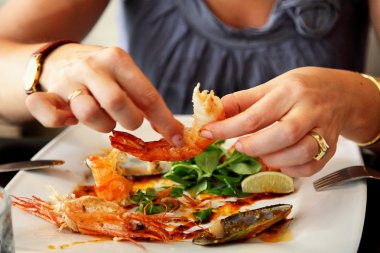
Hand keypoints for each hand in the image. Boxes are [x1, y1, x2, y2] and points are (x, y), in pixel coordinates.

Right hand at [25, 43, 182, 144]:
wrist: (58, 58)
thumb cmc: (100, 72)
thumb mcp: (124, 75)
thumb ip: (145, 99)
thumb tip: (172, 131)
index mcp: (117, 59)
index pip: (147, 95)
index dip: (163, 121)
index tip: (176, 139)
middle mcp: (92, 67)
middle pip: (117, 103)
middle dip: (130, 121)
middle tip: (128, 120)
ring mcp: (69, 81)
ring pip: (89, 113)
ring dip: (102, 125)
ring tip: (103, 118)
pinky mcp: (50, 96)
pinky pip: (50, 114)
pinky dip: (59, 121)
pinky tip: (69, 119)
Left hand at [202, 67, 378, 176]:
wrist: (340, 92)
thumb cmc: (300, 89)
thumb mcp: (271, 86)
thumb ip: (242, 101)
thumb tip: (214, 113)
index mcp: (289, 91)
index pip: (255, 115)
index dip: (226, 128)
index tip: (207, 133)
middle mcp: (310, 109)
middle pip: (282, 134)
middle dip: (253, 146)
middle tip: (239, 146)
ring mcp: (325, 130)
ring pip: (300, 153)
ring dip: (273, 160)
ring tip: (261, 153)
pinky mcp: (332, 148)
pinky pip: (311, 167)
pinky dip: (290, 169)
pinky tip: (280, 161)